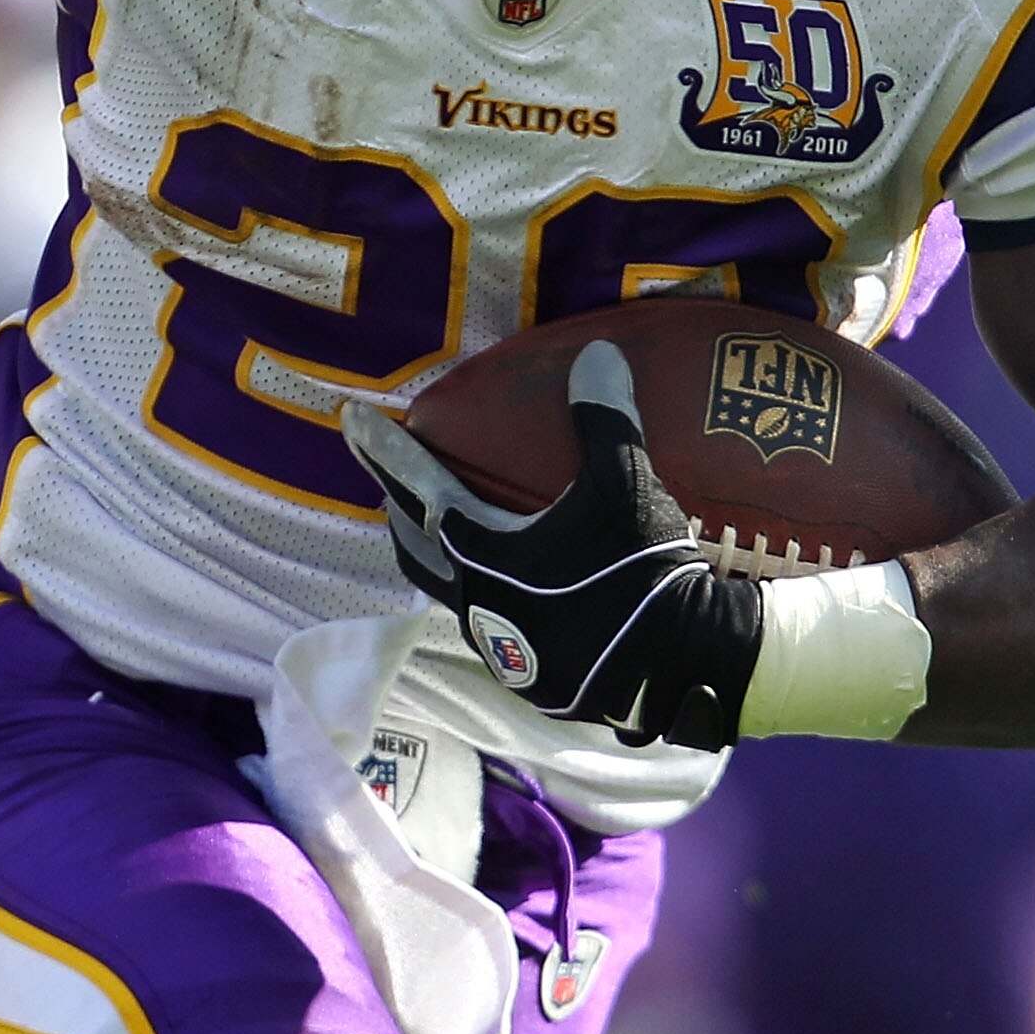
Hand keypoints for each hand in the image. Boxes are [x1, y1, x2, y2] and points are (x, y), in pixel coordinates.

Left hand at [343, 340, 761, 749]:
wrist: (683, 669)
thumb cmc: (643, 574)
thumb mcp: (626, 489)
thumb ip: (604, 421)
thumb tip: (597, 354)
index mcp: (483, 555)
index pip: (418, 488)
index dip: (384, 449)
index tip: (352, 417)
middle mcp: (479, 606)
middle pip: (416, 547)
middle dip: (397, 507)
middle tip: (389, 479)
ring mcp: (504, 650)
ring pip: (452, 593)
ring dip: (440, 557)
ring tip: (446, 532)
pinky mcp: (536, 679)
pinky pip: (495, 627)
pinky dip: (491, 595)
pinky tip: (517, 589)